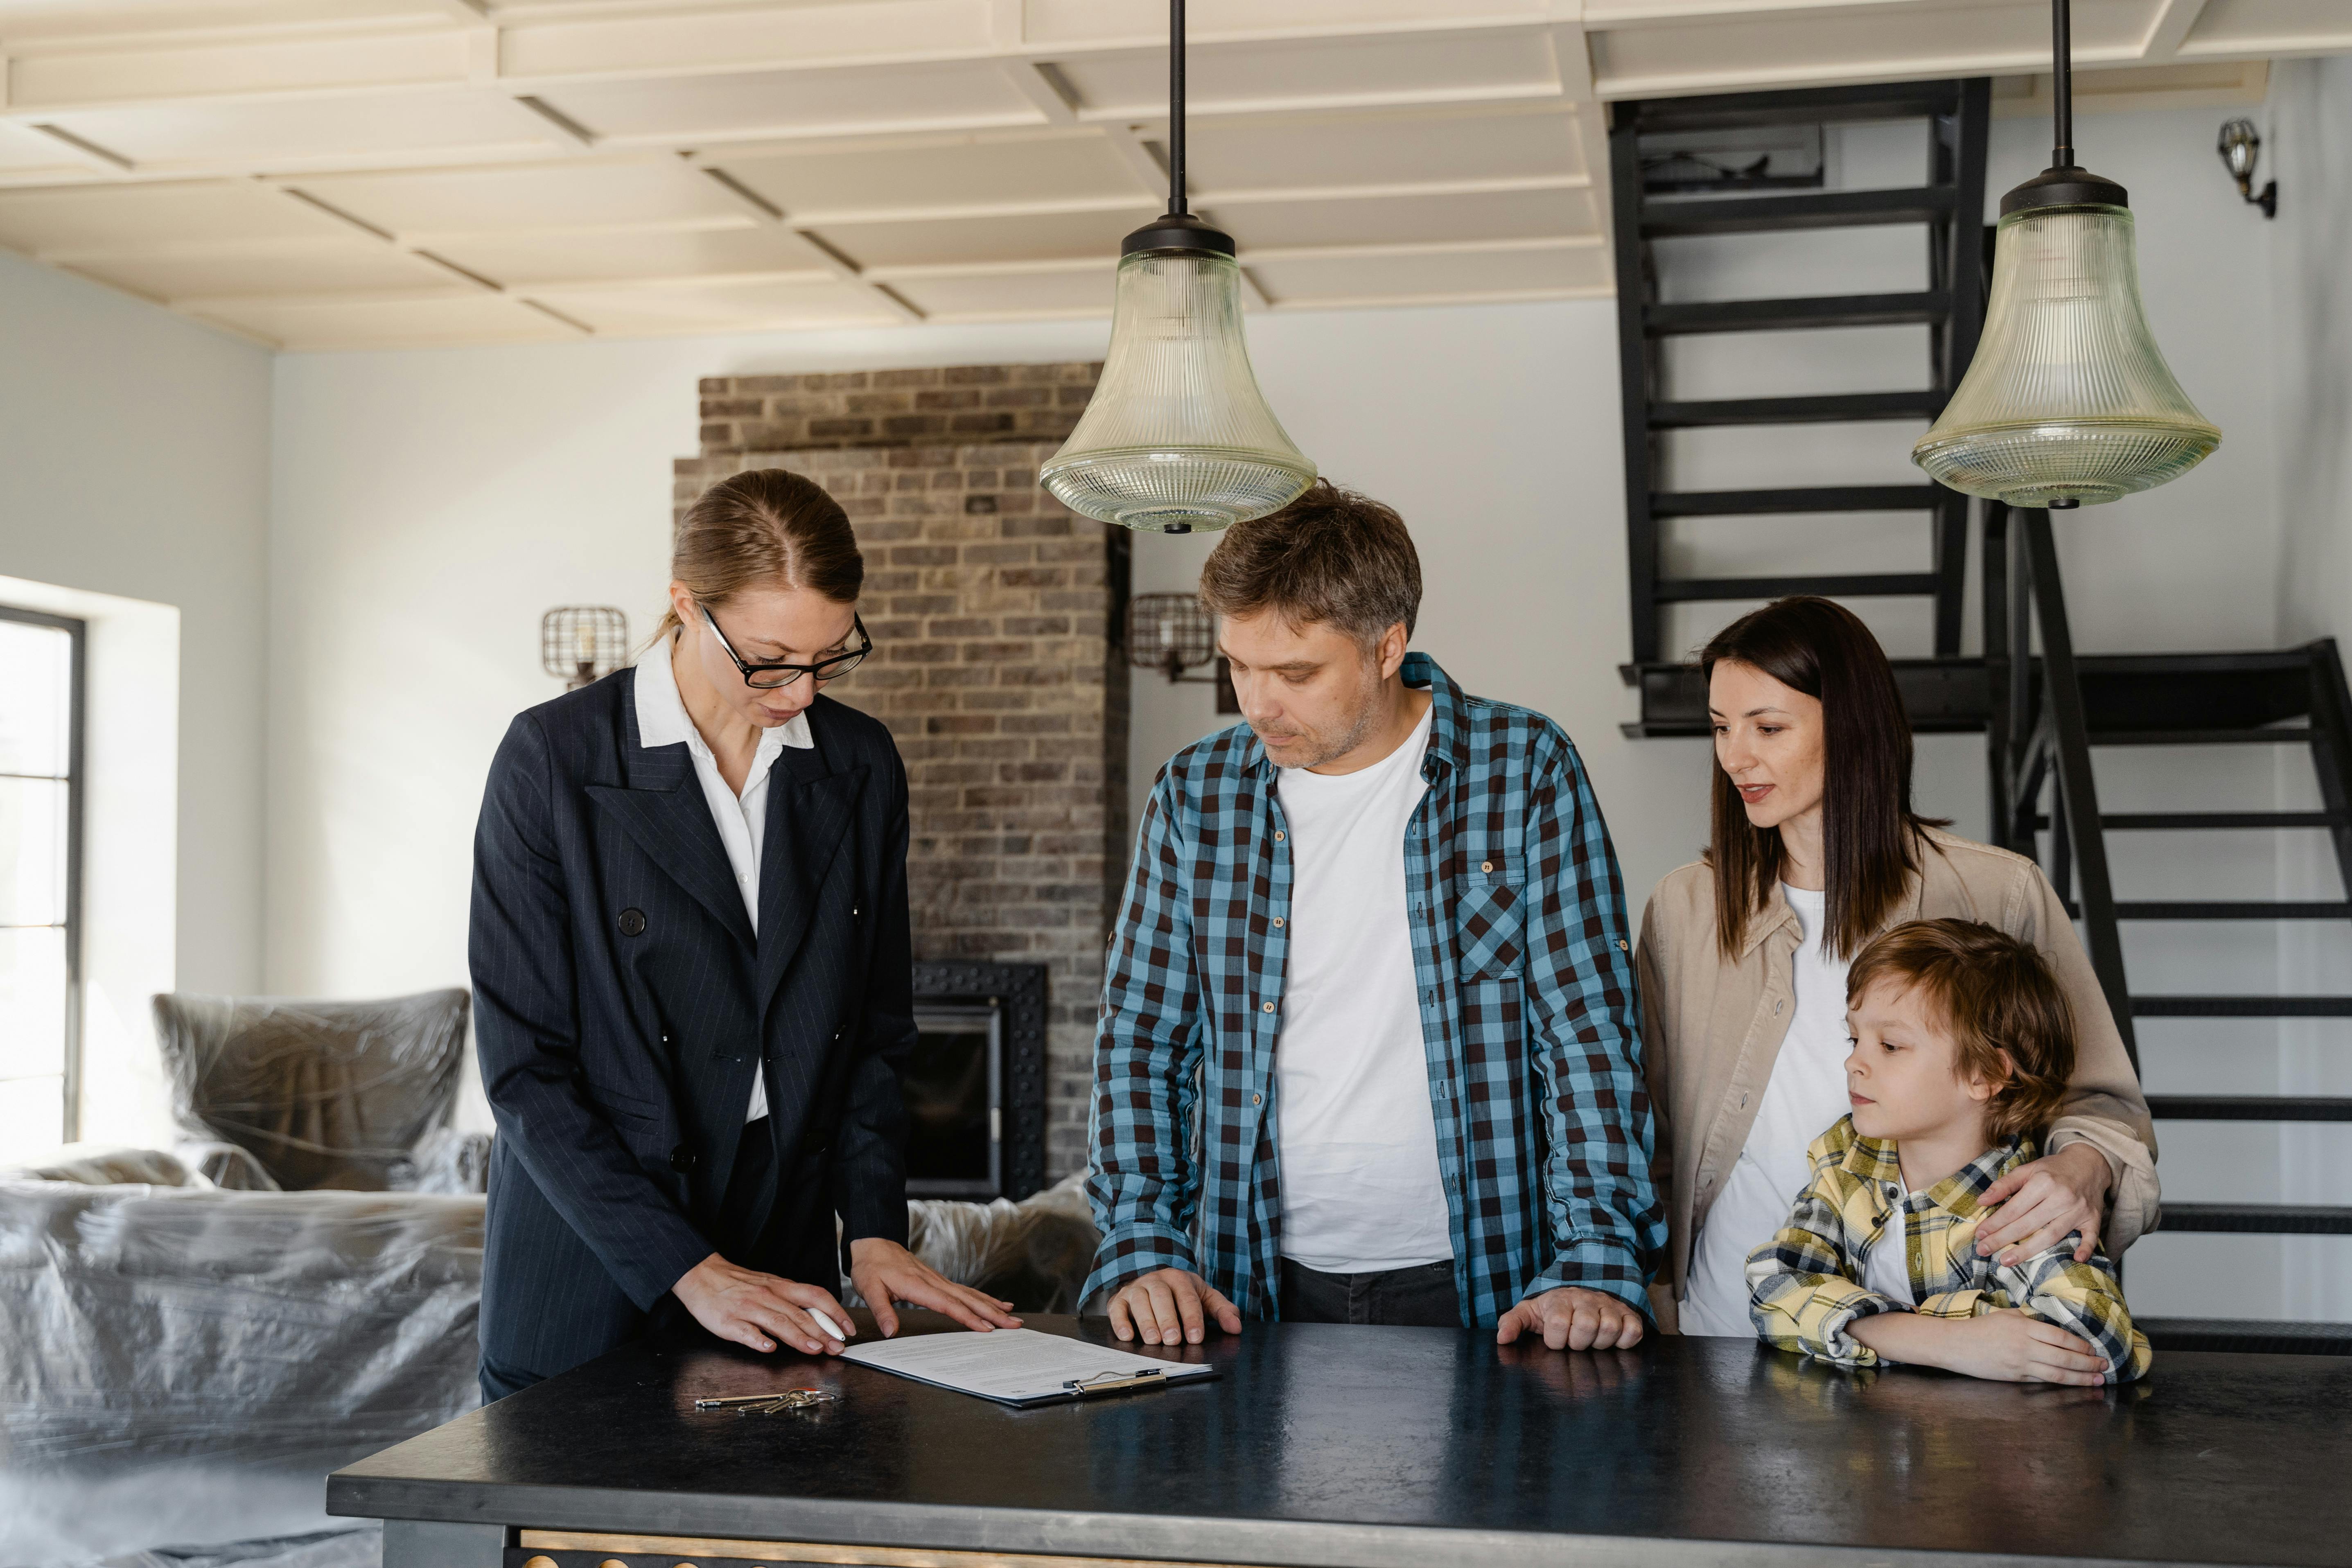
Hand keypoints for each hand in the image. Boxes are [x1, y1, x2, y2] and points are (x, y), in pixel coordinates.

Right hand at [673, 1253, 855, 1355]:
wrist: (701, 1275)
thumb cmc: (739, 1283)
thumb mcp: (770, 1285)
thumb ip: (791, 1300)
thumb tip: (818, 1318)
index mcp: (780, 1287)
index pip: (815, 1296)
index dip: (835, 1312)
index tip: (847, 1329)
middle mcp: (768, 1296)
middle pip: (800, 1314)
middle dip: (822, 1332)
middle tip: (837, 1347)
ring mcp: (748, 1309)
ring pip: (778, 1322)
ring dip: (798, 1337)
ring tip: (814, 1349)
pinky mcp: (729, 1321)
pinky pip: (746, 1331)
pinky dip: (758, 1340)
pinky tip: (769, 1348)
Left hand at [848, 1237, 1022, 1337]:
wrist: (875, 1244)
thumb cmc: (871, 1267)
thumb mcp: (868, 1289)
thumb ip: (881, 1310)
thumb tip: (891, 1331)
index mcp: (918, 1285)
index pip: (948, 1304)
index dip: (968, 1317)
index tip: (986, 1328)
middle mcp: (934, 1281)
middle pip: (968, 1299)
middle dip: (992, 1313)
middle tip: (1013, 1324)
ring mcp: (939, 1280)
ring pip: (971, 1294)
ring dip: (992, 1306)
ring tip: (1012, 1315)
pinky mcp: (939, 1281)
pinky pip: (965, 1291)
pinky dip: (983, 1298)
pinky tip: (995, 1303)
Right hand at [1105, 1267, 1241, 1345]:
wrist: (1152, 1281)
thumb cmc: (1181, 1294)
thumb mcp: (1204, 1297)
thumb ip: (1222, 1311)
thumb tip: (1236, 1327)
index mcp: (1179, 1278)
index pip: (1187, 1297)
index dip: (1192, 1317)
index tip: (1195, 1336)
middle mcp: (1155, 1281)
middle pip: (1161, 1297)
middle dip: (1168, 1319)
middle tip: (1173, 1340)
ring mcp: (1135, 1289)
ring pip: (1139, 1302)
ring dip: (1146, 1322)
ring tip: (1153, 1340)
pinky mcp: (1119, 1300)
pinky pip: (1116, 1309)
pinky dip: (1120, 1322)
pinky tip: (1127, 1336)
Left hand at [1495, 1287, 1644, 1350]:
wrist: (1579, 1293)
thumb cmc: (1552, 1309)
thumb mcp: (1530, 1313)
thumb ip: (1513, 1323)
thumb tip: (1502, 1339)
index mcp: (1560, 1300)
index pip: (1558, 1322)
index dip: (1555, 1340)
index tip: (1555, 1341)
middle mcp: (1586, 1299)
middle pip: (1586, 1325)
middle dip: (1578, 1343)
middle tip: (1574, 1343)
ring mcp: (1608, 1306)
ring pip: (1610, 1328)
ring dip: (1600, 1343)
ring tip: (1591, 1342)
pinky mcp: (1627, 1313)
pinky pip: (1633, 1330)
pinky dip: (1625, 1340)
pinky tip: (1613, 1342)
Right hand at [1931, 1309, 2109, 1384]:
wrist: (1955, 1345)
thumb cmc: (1980, 1328)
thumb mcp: (2005, 1315)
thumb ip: (2028, 1320)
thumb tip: (2049, 1328)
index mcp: (2023, 1327)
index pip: (2060, 1336)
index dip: (2080, 1345)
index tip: (2093, 1349)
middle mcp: (2024, 1346)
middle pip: (2064, 1356)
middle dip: (2088, 1363)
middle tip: (2104, 1365)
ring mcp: (2020, 1364)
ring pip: (2058, 1373)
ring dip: (2081, 1377)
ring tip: (2097, 1379)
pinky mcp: (2015, 1377)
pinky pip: (2043, 1381)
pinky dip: (2061, 1383)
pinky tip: (2073, 1384)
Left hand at [1976, 1142, 2111, 1264]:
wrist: (2089, 1162)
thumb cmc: (2053, 1169)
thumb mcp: (2027, 1169)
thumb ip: (2004, 1185)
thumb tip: (1981, 1201)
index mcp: (2043, 1183)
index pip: (2014, 1208)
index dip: (1995, 1222)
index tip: (1979, 1234)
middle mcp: (2061, 1197)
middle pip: (2028, 1224)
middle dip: (2003, 1239)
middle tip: (1983, 1250)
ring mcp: (2078, 1210)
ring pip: (2052, 1235)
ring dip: (2029, 1251)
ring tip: (2007, 1261)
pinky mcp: (2093, 1219)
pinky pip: (2090, 1236)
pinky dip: (2086, 1248)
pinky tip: (2076, 1260)